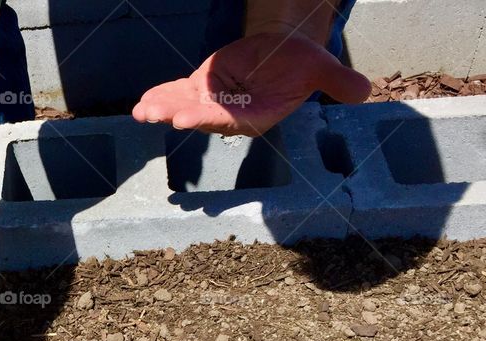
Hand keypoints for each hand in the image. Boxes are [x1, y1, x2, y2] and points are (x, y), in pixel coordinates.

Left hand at [132, 32, 370, 136]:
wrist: (284, 54)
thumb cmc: (302, 64)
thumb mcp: (322, 69)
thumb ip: (337, 82)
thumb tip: (365, 92)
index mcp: (258, 116)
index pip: (231, 121)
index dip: (208, 120)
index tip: (184, 119)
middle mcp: (232, 115)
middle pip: (203, 117)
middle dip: (179, 115)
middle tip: (156, 115)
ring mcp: (214, 103)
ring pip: (185, 107)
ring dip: (162, 109)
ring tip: (141, 111)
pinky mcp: (202, 90)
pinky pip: (179, 94)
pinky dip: (161, 95)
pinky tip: (142, 101)